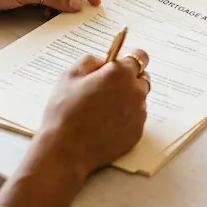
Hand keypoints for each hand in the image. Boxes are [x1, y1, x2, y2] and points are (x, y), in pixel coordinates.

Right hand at [37, 50, 150, 177]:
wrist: (65, 149)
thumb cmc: (64, 112)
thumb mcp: (69, 76)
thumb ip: (90, 61)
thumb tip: (102, 61)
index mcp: (120, 74)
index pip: (140, 57)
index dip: (129, 59)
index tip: (121, 63)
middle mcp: (135, 92)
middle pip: (142, 78)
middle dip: (128, 79)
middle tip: (106, 88)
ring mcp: (138, 114)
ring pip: (138, 99)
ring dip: (127, 99)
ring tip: (102, 109)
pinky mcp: (137, 132)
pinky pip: (136, 118)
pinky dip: (125, 118)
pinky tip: (105, 123)